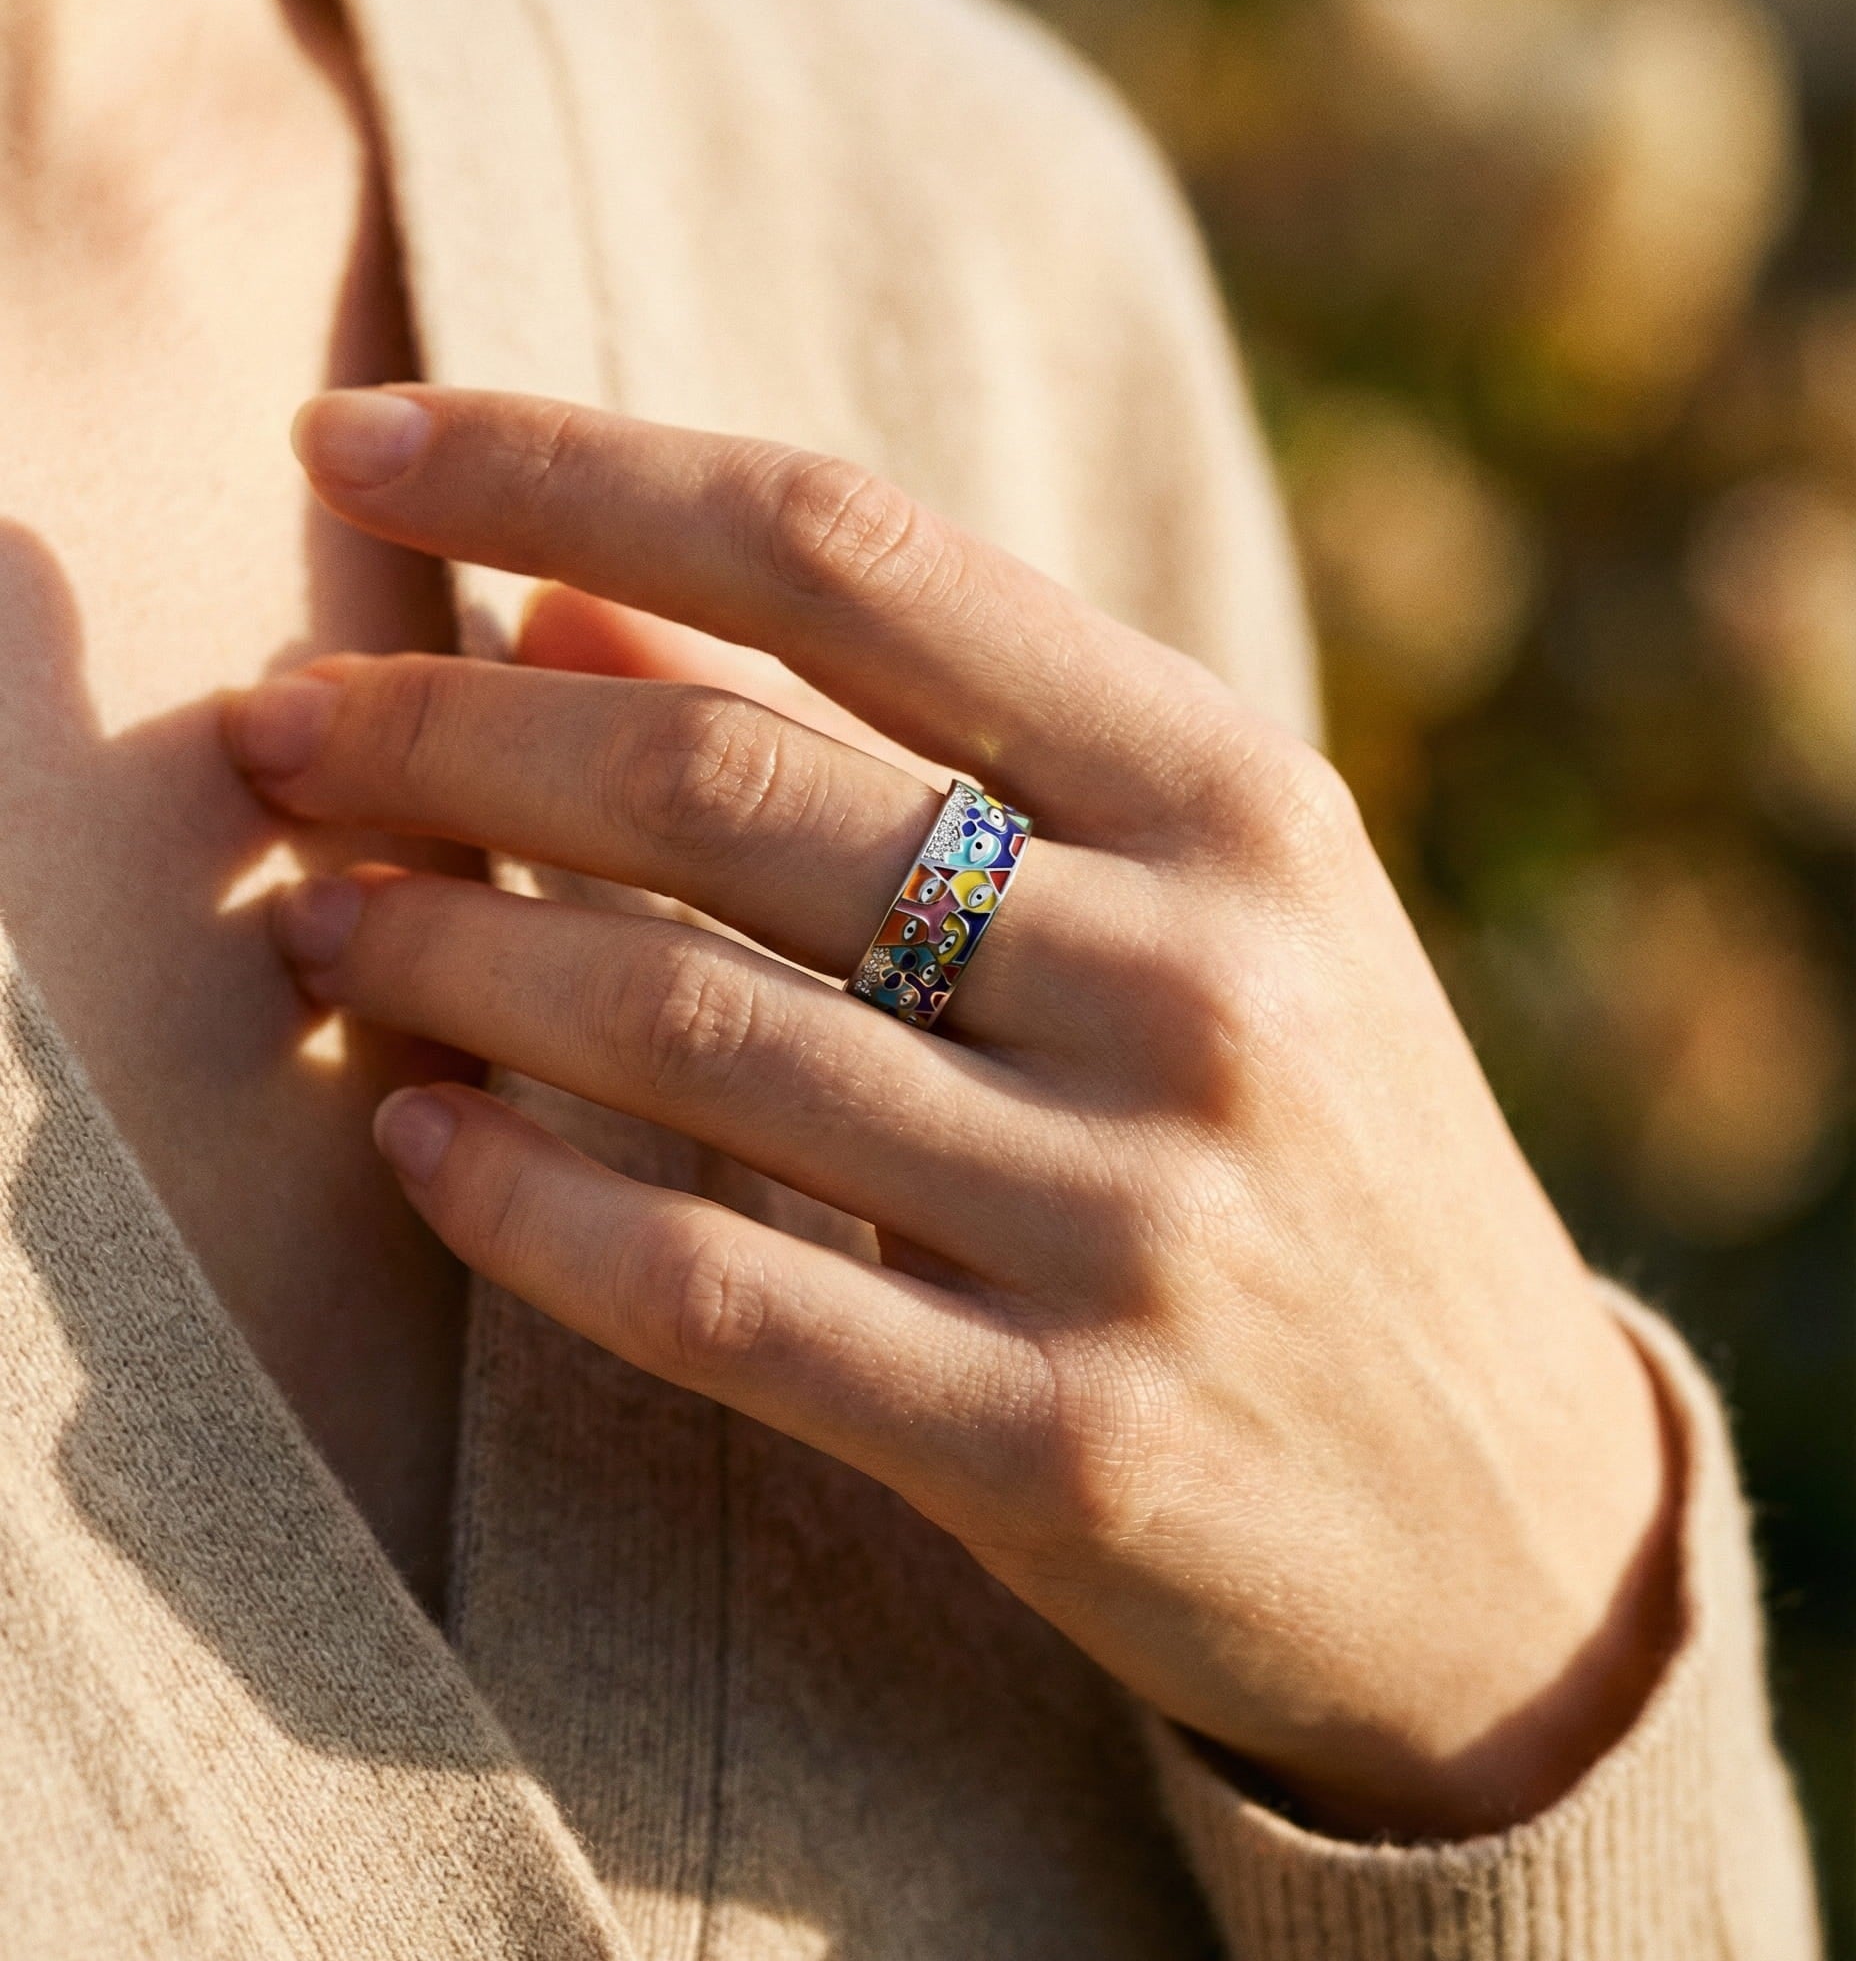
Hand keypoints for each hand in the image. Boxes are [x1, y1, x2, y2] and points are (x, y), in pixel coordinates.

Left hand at [225, 385, 1676, 1840]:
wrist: (1504, 1521)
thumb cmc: (1308, 1157)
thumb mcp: (1181, 908)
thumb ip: (900, 745)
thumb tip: (567, 604)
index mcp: (1237, 796)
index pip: (848, 553)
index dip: (566, 470)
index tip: (352, 438)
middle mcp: (1201, 980)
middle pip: (726, 792)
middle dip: (445, 736)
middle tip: (276, 726)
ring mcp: (1138, 1218)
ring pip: (693, 1034)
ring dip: (451, 961)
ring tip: (317, 918)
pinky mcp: (1064, 1442)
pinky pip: (724, 1295)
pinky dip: (531, 1213)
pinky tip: (414, 1148)